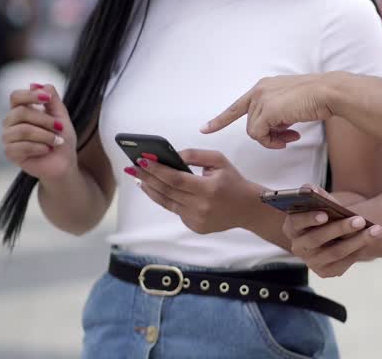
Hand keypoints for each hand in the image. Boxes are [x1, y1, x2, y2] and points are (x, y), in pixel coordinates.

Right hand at [2, 83, 73, 181]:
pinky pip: (21, 146)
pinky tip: (47, 149)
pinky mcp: (10, 153)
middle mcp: (11, 122)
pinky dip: (39, 147)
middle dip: (44, 119)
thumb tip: (36, 83)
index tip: (47, 99)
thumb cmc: (61, 137)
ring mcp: (8, 138)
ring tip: (56, 141)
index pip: (16, 96)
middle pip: (20, 112)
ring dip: (45, 135)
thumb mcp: (61, 115)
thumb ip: (51, 99)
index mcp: (21, 110)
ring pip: (22, 130)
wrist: (63, 162)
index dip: (30, 95)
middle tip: (60, 127)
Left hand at [133, 149, 261, 234]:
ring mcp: (196, 219)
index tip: (142, 160)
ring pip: (167, 203)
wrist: (248, 208)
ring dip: (151, 190)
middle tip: (133, 167)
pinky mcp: (194, 227)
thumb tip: (172, 156)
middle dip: (148, 178)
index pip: (176, 179)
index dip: (157, 170)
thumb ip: (195, 155)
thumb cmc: (233, 181)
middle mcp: (201, 206)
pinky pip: (176, 210)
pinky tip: (156, 189)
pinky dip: (165, 199)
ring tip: (139, 179)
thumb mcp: (219, 161)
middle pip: (167, 191)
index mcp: (209, 188)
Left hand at [202, 74, 334, 148]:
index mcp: (264, 86)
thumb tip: (273, 128)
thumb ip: (277, 112)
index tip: (205, 128)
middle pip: (251, 123)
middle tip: (288, 136)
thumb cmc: (316, 97)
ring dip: (272, 139)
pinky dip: (273, 141)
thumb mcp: (290, 103)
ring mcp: (262, 100)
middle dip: (268, 134)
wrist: (328, 92)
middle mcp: (259, 91)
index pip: (237, 106)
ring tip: (291, 135)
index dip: (220, 119)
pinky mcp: (267, 110)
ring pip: (255, 131)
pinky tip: (290, 135)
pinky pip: (260, 135)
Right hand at [282, 185, 381, 277]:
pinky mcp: (325, 272)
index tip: (325, 214)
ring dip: (357, 241)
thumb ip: (316, 194)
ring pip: (334, 252)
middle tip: (360, 220)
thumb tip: (309, 189)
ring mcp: (310, 261)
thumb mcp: (323, 201)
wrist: (339, 228)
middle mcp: (298, 247)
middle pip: (317, 239)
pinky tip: (371, 241)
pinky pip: (342, 264)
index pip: (295, 222)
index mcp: (292, 226)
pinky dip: (357, 252)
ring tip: (376, 230)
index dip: (309, 218)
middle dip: (340, 228)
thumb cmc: (328, 211)